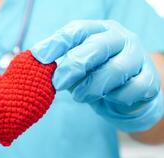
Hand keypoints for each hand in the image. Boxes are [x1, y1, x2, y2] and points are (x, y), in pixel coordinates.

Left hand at [31, 20, 163, 131]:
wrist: (128, 93)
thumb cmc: (97, 75)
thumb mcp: (77, 66)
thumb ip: (60, 63)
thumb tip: (36, 62)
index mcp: (98, 31)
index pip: (77, 30)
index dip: (57, 43)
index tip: (39, 56)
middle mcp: (120, 38)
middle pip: (96, 46)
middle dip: (74, 66)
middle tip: (58, 83)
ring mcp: (137, 57)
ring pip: (115, 69)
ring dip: (92, 87)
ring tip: (80, 96)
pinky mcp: (149, 79)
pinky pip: (130, 90)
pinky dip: (114, 98)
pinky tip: (107, 99)